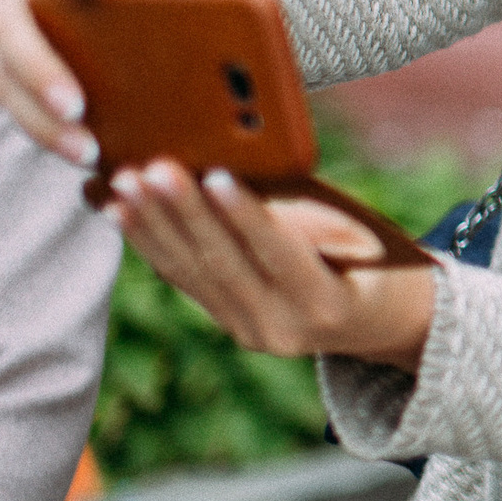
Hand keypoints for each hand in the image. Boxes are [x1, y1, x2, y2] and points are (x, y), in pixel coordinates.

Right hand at [0, 0, 181, 164]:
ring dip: (41, 117)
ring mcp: (4, 32)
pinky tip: (82, 154)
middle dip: (40, 68)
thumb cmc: (147, 12)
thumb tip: (230, 46)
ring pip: (2, 75)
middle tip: (77, 107)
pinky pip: (13, 105)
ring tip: (87, 150)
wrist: (124, 25)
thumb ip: (182, 11)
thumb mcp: (165, 2)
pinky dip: (46, 133)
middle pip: (11, 22)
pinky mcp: (3, 72)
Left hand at [108, 160, 438, 372]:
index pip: (280, 254)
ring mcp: (249, 331)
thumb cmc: (379, 263)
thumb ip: (309, 219)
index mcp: (328, 305)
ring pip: (192, 273)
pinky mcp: (227, 323)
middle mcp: (282, 328)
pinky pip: (183, 280)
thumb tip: (245, 177)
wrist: (379, 323)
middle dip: (185, 213)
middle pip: (224, 264)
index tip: (215, 174)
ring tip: (125, 183)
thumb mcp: (363, 242)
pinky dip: (151, 242)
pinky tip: (122, 212)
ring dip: (154, 224)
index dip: (246, 215)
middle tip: (154, 169)